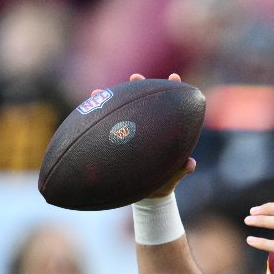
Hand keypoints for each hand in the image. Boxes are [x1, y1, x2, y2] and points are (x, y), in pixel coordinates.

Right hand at [94, 73, 194, 197]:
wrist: (149, 196)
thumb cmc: (164, 183)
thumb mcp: (173, 177)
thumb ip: (181, 171)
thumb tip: (190, 164)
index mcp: (165, 132)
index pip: (170, 106)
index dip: (172, 90)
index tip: (174, 78)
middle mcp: (148, 127)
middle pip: (144, 101)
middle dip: (139, 86)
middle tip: (135, 77)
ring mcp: (131, 133)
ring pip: (121, 112)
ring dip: (110, 100)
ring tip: (98, 92)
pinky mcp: (118, 141)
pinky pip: (106, 129)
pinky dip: (96, 120)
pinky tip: (83, 114)